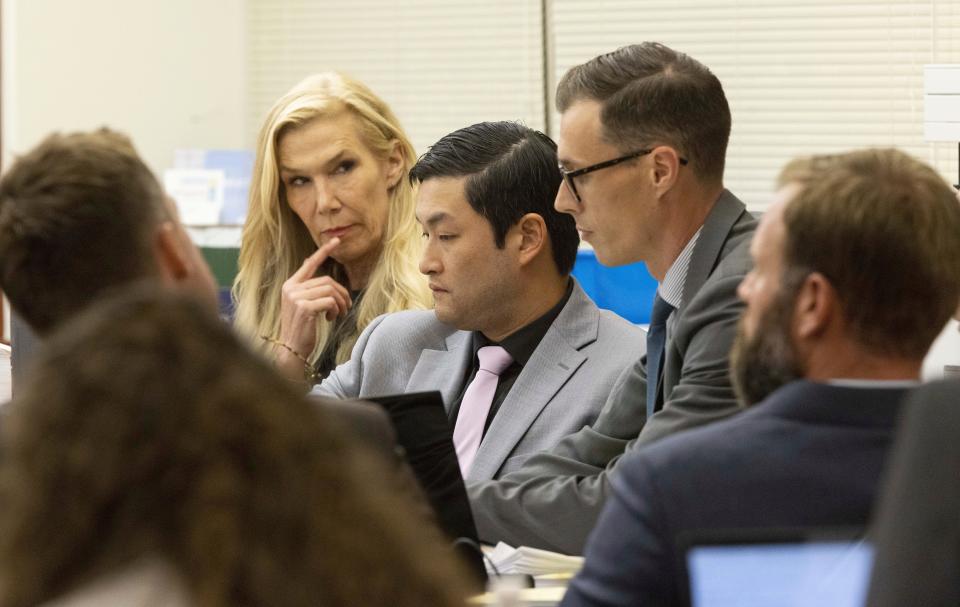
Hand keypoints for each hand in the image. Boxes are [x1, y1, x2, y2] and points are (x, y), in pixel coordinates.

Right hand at [277, 238, 351, 361]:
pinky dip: (335, 310)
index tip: (336, 240)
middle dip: (341, 293)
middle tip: (346, 307)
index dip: (324, 251)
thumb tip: (314, 268)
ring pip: (331, 290)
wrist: (292, 349)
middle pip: (327, 281)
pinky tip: (330, 319)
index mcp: (290, 285)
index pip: (310, 264)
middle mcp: (291, 288)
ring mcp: (296, 297)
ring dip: (340, 303)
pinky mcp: (304, 308)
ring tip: (338, 314)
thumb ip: (309, 289)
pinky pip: (330, 301)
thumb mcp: (303, 305)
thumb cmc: (302, 328)